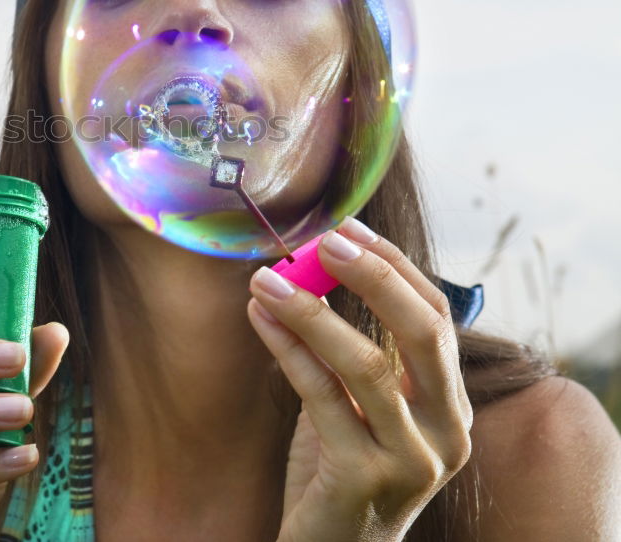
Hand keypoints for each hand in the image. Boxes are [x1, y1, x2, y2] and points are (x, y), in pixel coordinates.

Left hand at [246, 218, 472, 541]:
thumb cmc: (341, 470)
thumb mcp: (361, 405)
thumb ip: (356, 349)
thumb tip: (315, 268)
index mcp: (451, 406)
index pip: (436, 318)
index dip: (394, 267)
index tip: (348, 229)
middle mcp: (446, 432)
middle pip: (422, 332)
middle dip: (373, 276)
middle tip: (324, 241)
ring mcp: (411, 460)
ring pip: (366, 364)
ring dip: (310, 310)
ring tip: (264, 279)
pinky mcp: (362, 479)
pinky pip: (322, 396)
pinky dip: (288, 349)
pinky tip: (258, 317)